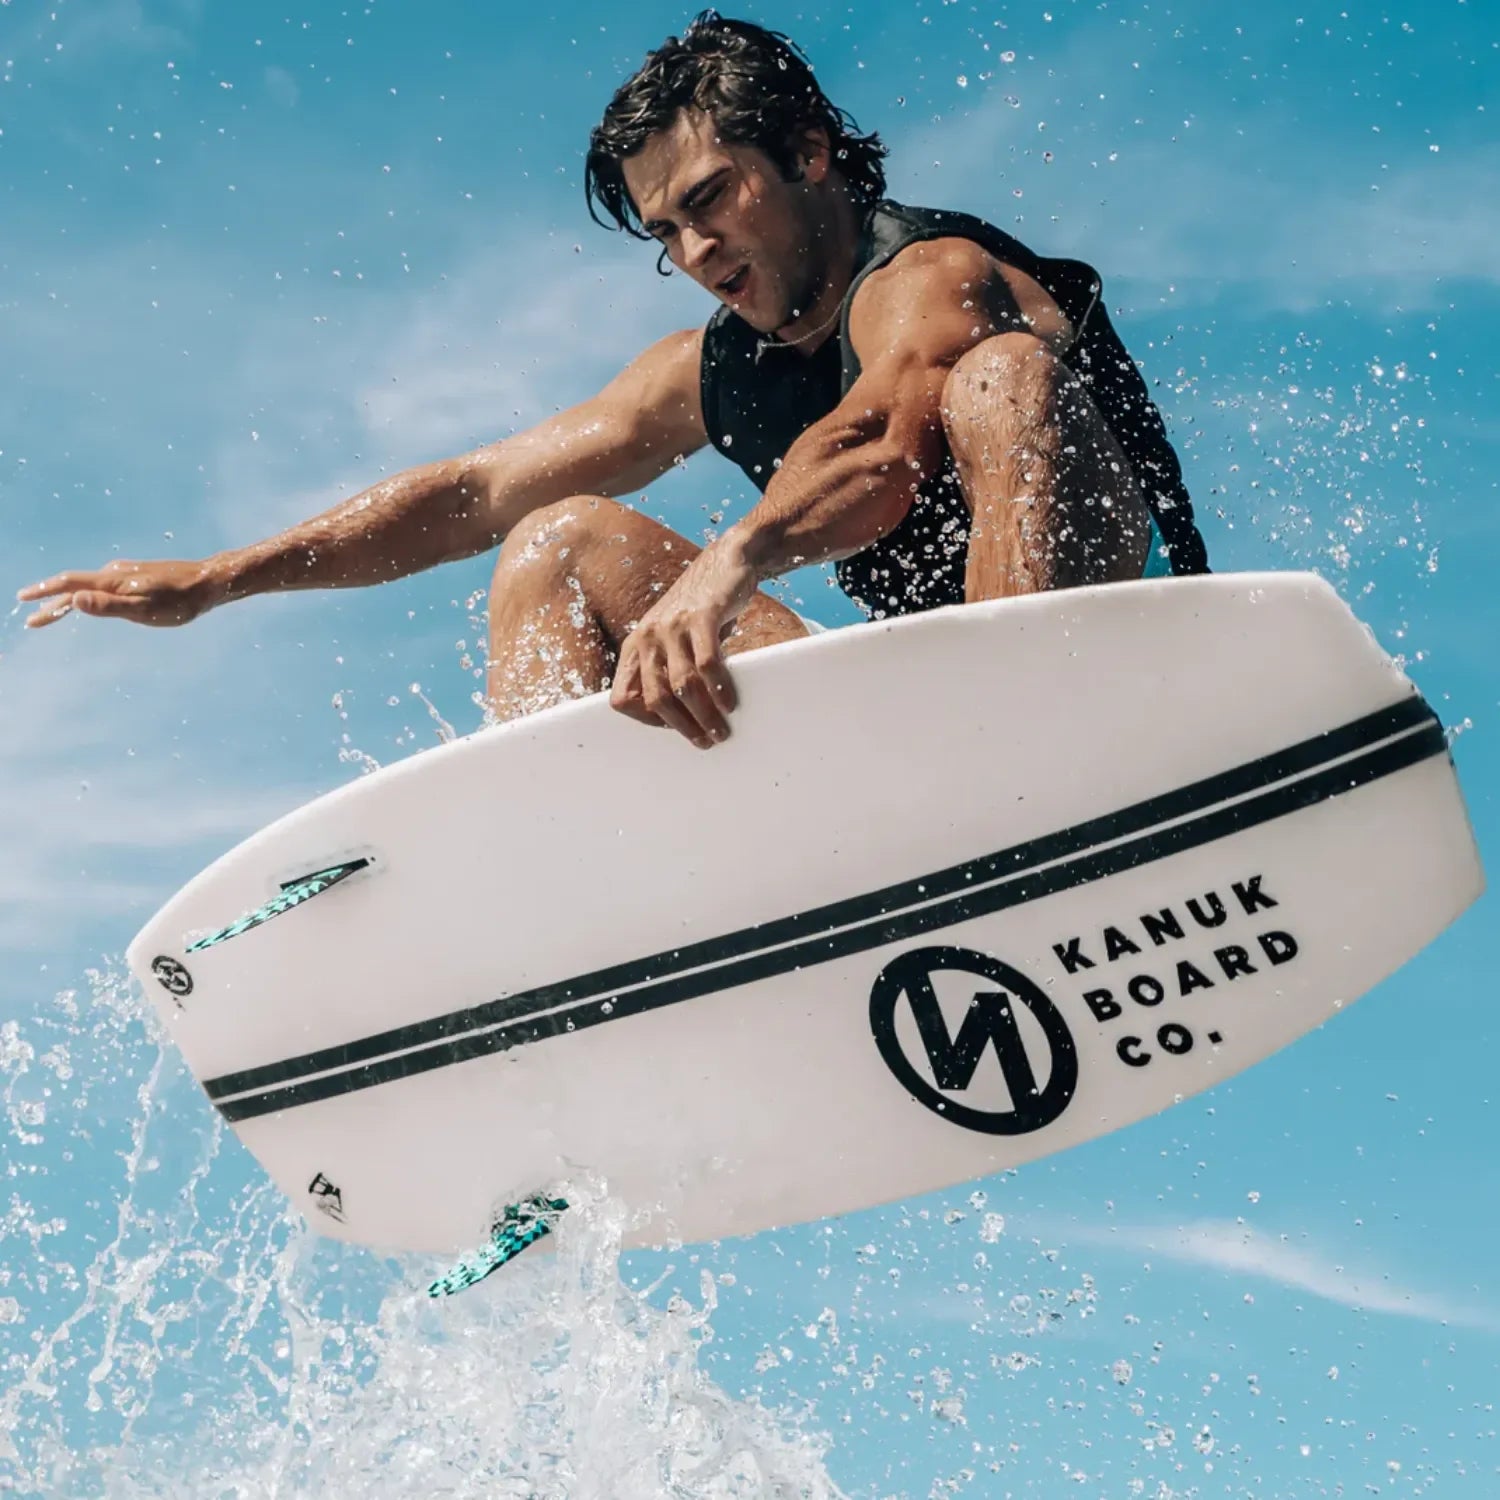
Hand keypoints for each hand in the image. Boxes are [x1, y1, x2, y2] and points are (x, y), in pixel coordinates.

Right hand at [16, 558, 225, 629]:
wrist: (209, 582)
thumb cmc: (179, 602)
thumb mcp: (144, 610)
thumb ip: (109, 606)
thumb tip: (73, 602)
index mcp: (112, 580)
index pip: (69, 584)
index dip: (44, 592)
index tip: (22, 601)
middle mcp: (115, 573)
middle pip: (75, 586)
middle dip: (50, 601)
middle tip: (31, 617)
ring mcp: (126, 574)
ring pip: (90, 587)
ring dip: (69, 599)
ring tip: (54, 613)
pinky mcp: (137, 577)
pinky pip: (104, 586)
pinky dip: (89, 596)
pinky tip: (92, 601)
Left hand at [610, 539, 758, 747]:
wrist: (726, 561)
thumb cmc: (701, 610)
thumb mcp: (672, 638)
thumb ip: (668, 668)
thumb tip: (681, 717)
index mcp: (635, 647)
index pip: (622, 699)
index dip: (645, 722)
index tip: (675, 730)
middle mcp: (647, 636)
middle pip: (654, 698)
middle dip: (681, 726)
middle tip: (706, 741)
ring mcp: (672, 625)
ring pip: (682, 685)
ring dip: (703, 715)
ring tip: (722, 731)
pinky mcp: (701, 616)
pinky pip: (706, 662)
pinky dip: (719, 688)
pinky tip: (730, 703)